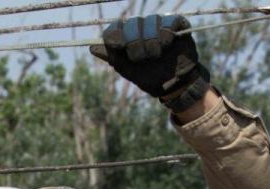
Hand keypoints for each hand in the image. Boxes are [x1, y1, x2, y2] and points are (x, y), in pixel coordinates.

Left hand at [89, 14, 208, 98]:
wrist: (175, 86)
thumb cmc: (151, 78)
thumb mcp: (130, 71)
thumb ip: (113, 58)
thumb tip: (92, 48)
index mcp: (128, 37)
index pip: (115, 27)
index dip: (115, 35)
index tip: (119, 47)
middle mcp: (142, 27)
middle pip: (132, 23)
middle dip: (135, 43)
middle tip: (141, 58)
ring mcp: (160, 24)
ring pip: (150, 21)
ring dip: (151, 42)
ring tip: (156, 55)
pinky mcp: (177, 24)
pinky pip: (168, 21)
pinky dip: (165, 34)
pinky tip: (167, 45)